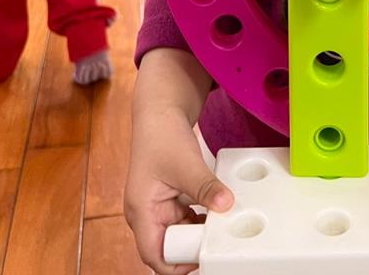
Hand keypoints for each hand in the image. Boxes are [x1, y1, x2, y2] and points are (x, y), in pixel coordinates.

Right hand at [124, 109, 233, 274]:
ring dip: (199, 234)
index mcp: (141, 211)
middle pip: (168, 248)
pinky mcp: (170, 199)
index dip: (177, 265)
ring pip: (180, 235)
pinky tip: (217, 214)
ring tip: (221, 229)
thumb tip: (226, 206)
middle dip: (192, 248)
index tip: (202, 261)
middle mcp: (147, 214)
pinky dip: (201, 220)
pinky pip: (186, 220)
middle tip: (217, 243)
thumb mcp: (186, 163)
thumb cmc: (161, 134)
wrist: (161, 110)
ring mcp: (158, 207)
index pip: (154, 254)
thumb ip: (205, 187)